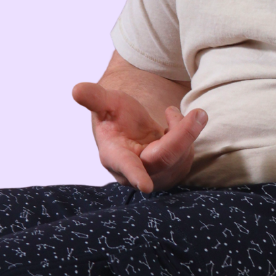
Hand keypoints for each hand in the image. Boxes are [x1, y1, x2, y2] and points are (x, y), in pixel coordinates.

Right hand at [71, 82, 206, 192]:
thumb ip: (95, 98)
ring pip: (181, 154)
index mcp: (115, 156)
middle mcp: (137, 170)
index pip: (126, 166)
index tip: (145, 187)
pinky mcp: (173, 171)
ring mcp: (157, 174)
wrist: (130, 129)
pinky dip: (187, 132)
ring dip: (184, 128)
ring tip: (170, 112)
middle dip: (183, 134)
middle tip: (199, 113)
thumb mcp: (107, 104)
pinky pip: (188, 153)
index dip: (135, 175)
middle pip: (165, 157)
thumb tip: (76, 89)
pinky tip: (174, 124)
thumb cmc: (116, 118)